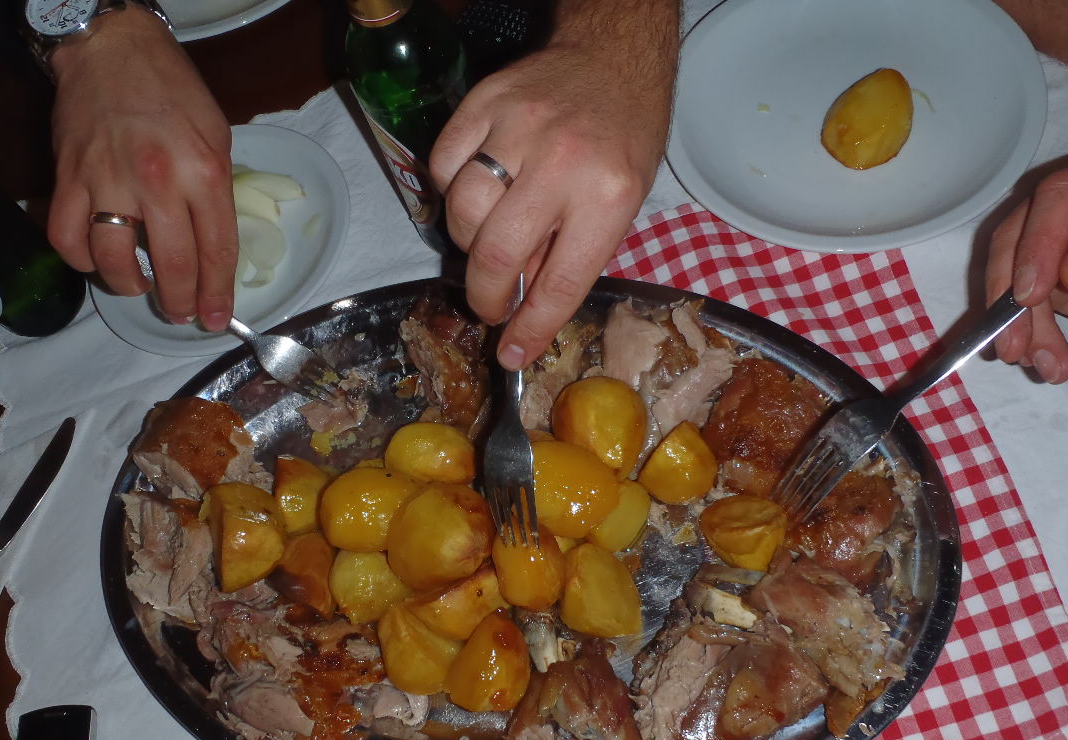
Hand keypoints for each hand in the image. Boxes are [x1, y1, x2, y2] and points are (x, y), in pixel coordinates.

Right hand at [46, 7, 237, 331]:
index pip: (216, 251)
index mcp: (203, 172)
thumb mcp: (216, 137)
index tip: (215, 319)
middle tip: (180, 312)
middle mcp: (158, 181)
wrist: (111, 47)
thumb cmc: (171, 90)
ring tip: (139, 284)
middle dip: (180, 301)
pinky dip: (81, 259)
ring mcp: (108, 180)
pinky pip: (67, 238)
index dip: (217, 294)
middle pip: (172, 266)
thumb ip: (215, 194)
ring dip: (129, 285)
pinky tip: (97, 258)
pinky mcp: (68, 177)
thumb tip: (214, 247)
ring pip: (114, 261)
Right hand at [430, 7, 676, 369]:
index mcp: (608, 195)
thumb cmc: (623, 138)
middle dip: (487, 295)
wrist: (612, 57)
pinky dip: (452, 192)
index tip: (512, 354)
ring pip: (463, 211)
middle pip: (497, 252)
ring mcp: (517, 127)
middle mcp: (562, 162)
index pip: (560, 281)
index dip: (530, 327)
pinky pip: (444, 166)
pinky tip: (479, 192)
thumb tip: (524, 306)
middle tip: (491, 305)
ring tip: (492, 238)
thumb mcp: (622, 204)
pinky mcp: (482, 102)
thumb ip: (573, 253)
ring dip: (470, 242)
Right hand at [986, 135, 1067, 382]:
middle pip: (1020, 233)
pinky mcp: (1049, 269)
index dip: (1039, 241)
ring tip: (1039, 363)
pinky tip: (1040, 358)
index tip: (1030, 294)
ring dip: (1017, 323)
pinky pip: (1020, 298)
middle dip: (1012, 292)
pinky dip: (1025, 331)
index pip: (1063, 193)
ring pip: (1011, 270)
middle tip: (1017, 342)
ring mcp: (1059, 233)